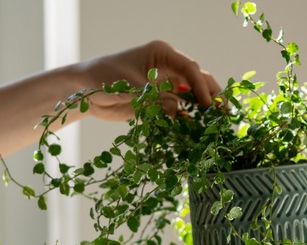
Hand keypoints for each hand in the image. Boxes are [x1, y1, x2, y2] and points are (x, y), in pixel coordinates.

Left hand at [76, 40, 221, 120]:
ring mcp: (165, 84)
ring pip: (191, 94)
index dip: (201, 85)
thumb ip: (154, 99)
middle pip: (196, 79)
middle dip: (211, 94)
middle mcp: (167, 67)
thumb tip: (179, 111)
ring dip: (203, 107)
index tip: (207, 103)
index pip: (189, 68)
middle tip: (223, 112)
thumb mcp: (128, 87)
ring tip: (217, 122)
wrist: (82, 92)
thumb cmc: (102, 79)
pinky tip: (198, 129)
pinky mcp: (160, 100)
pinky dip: (188, 118)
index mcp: (161, 54)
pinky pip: (179, 108)